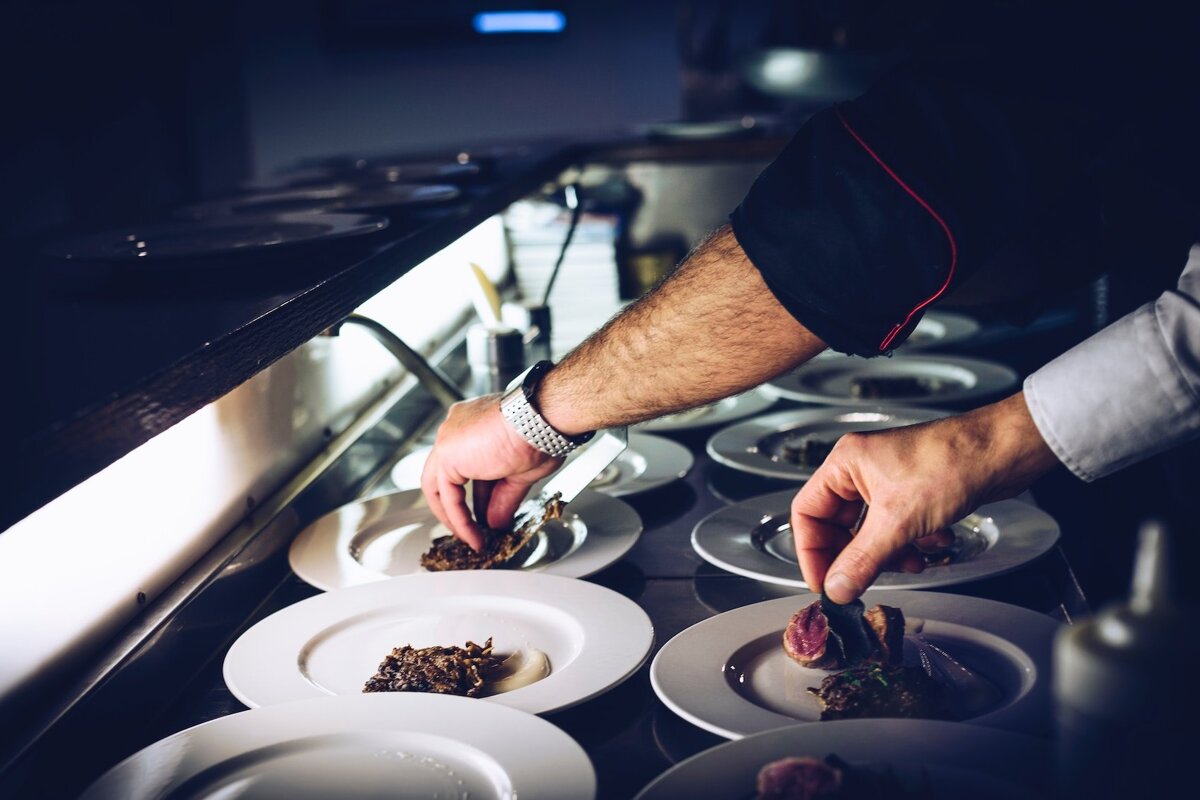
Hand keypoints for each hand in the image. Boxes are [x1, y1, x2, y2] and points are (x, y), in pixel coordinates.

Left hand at [421, 394, 561, 550]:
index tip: (487, 514)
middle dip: (459, 507)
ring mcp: (448, 440)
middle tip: (472, 530)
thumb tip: (497, 521)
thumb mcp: (521, 472)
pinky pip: (448, 497)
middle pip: (448, 475)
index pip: (469, 465)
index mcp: (475, 423)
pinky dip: (459, 520)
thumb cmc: (541, 432)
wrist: (540, 420)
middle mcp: (456, 428)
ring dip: (456, 517)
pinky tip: (473, 535)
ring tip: (472, 539)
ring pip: (440, 486)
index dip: (479, 494)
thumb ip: (503, 497)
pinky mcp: (447, 455)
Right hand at [790, 392, 1057, 602]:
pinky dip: (912, 544)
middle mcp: (862, 470)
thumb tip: (836, 588)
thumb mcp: (898, 521)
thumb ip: (862, 560)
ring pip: (871, 532)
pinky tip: (933, 545)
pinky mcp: (914, 493)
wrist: (1003, 451)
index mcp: (845, 464)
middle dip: (857, 556)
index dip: (811, 551)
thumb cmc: (952, 462)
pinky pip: (897, 529)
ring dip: (889, 554)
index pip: (807, 512)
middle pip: (839, 526)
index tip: (824, 583)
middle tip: (864, 582)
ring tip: (911, 561)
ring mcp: (889, 481)